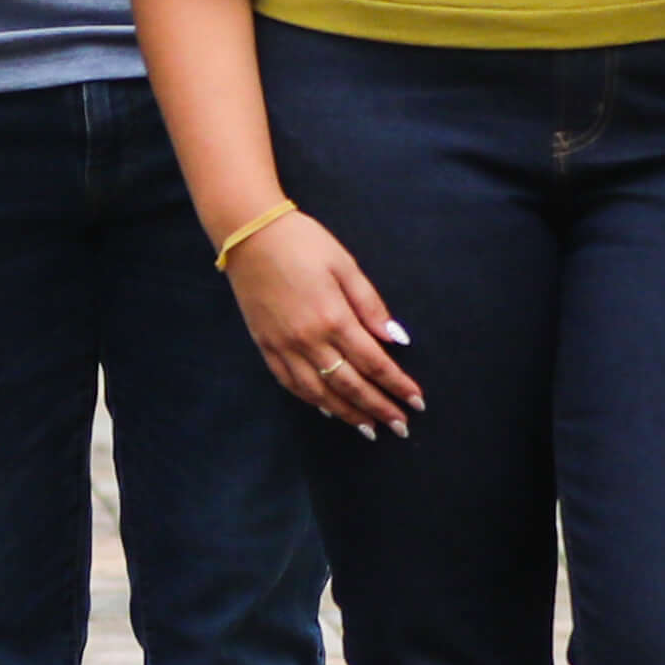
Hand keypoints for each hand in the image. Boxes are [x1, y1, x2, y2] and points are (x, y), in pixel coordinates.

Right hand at [226, 210, 418, 433]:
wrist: (248, 235)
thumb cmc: (302, 242)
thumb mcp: (345, 265)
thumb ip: (370, 305)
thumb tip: (396, 338)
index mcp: (333, 318)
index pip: (373, 363)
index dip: (397, 385)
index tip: (416, 402)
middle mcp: (308, 341)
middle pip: (350, 385)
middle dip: (378, 409)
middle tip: (401, 427)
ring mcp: (283, 347)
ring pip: (320, 393)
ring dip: (347, 414)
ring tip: (369, 429)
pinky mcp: (265, 346)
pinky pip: (291, 384)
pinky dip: (312, 401)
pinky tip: (328, 409)